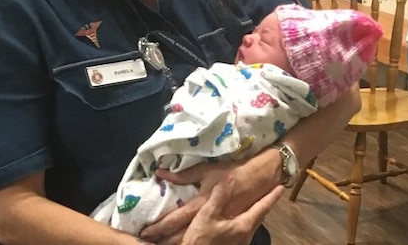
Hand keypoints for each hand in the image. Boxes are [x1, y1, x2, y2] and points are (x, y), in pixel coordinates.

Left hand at [140, 154, 279, 243]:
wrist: (260, 177)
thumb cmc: (232, 171)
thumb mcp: (207, 170)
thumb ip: (184, 175)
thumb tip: (160, 173)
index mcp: (204, 201)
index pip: (178, 217)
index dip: (161, 226)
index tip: (146, 233)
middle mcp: (212, 216)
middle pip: (185, 234)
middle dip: (168, 241)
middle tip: (151, 244)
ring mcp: (223, 225)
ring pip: (199, 240)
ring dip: (183, 243)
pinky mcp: (232, 230)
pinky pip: (213, 240)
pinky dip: (200, 243)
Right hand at [179, 176, 283, 244]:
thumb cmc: (200, 238)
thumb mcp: (207, 214)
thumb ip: (219, 196)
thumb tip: (229, 178)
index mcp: (243, 226)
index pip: (263, 207)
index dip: (272, 196)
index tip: (281, 187)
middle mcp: (246, 236)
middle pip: (260, 216)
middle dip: (265, 204)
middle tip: (270, 192)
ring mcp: (241, 243)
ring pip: (253, 224)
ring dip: (256, 212)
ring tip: (257, 202)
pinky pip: (246, 229)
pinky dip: (248, 219)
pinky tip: (240, 217)